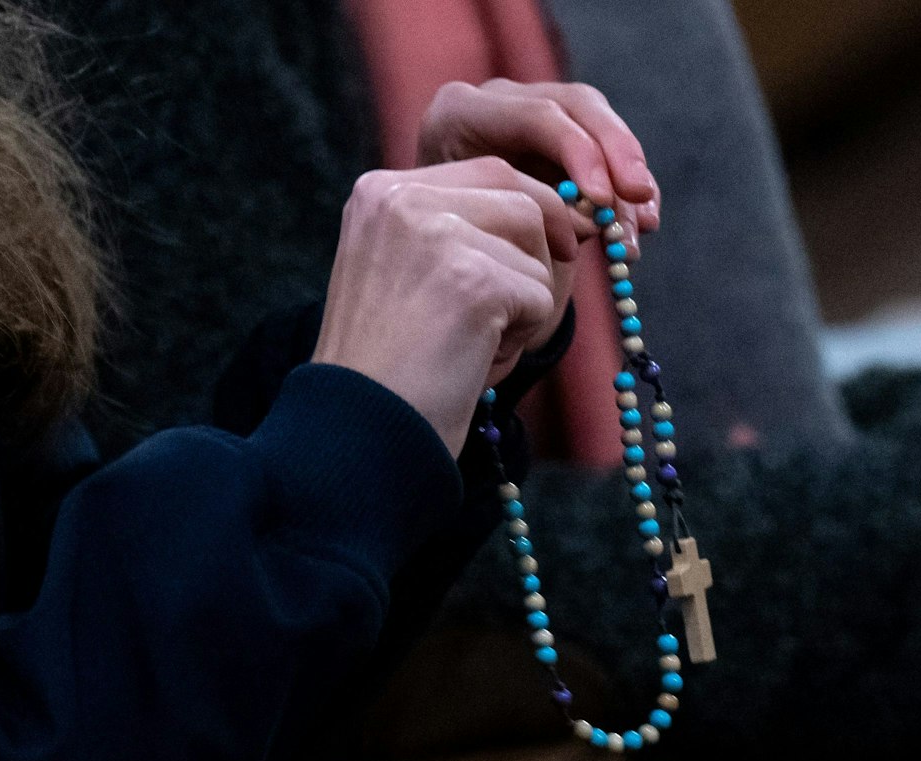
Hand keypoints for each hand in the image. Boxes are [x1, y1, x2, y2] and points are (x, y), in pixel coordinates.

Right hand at [314, 158, 572, 454]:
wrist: (359, 429)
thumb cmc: (388, 363)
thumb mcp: (404, 271)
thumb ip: (457, 228)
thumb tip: (561, 209)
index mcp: (381, 192)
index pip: (487, 171)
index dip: (532, 209)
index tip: (548, 249)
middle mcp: (402, 199)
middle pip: (521, 196)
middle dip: (544, 246)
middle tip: (532, 298)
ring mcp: (437, 235)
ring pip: (536, 248)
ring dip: (526, 298)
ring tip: (476, 340)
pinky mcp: (473, 280)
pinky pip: (540, 296)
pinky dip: (522, 337)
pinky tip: (475, 361)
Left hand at [418, 79, 660, 347]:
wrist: (441, 253)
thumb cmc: (447, 249)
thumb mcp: (473, 232)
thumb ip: (526, 217)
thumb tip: (591, 221)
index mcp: (461, 113)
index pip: (537, 115)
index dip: (579, 153)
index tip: (602, 201)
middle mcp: (499, 102)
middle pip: (577, 107)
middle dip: (617, 154)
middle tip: (639, 197)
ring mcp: (535, 114)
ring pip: (601, 128)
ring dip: (628, 181)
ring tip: (642, 228)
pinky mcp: (564, 139)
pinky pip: (610, 156)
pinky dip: (628, 193)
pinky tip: (645, 225)